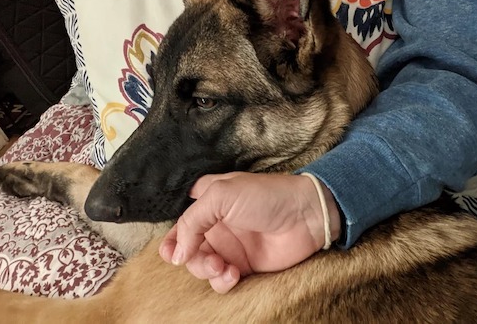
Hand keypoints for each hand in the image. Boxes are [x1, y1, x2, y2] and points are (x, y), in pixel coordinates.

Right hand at [159, 172, 340, 292]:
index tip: (172, 250)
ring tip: (221, 266)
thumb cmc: (266, 196)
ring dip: (205, 270)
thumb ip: (191, 220)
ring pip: (201, 266)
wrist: (305, 215)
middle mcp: (216, 224)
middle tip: (206, 258)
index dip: (171, 238)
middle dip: (189, 257)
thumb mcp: (221, 195)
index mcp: (208, 201)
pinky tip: (233, 273)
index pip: (179, 221)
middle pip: (186, 248)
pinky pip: (221, 280)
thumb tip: (176, 252)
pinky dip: (222, 281)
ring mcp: (229, 245)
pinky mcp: (244, 265)